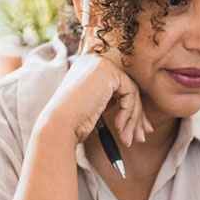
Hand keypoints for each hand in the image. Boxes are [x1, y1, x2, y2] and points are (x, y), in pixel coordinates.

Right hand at [39, 14, 151, 147]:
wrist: (58, 126)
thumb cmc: (72, 124)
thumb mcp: (95, 108)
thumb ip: (113, 102)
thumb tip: (140, 114)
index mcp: (88, 68)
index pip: (118, 84)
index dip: (130, 107)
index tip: (138, 129)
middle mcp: (93, 60)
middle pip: (127, 87)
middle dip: (137, 115)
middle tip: (141, 136)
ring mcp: (100, 63)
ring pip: (131, 92)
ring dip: (133, 119)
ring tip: (129, 139)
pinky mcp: (107, 70)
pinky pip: (130, 93)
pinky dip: (129, 113)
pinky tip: (119, 127)